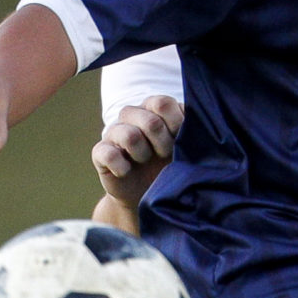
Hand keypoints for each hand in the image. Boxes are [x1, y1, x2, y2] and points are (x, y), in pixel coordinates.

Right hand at [91, 96, 183, 210]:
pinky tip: (126, 172)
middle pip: (150, 121)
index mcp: (153, 108)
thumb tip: (197, 126)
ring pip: (130, 136)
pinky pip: (108, 154)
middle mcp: (132, 115)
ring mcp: (114, 132)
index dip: (175, 124)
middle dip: (163, 144)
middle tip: (164, 155)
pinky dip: (121, 167)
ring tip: (145, 161)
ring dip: (143, 154)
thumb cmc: (170, 164)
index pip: (163, 103)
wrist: (148, 194)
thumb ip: (191, 131)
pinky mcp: (100, 152)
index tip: (180, 140)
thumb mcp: (185, 147)